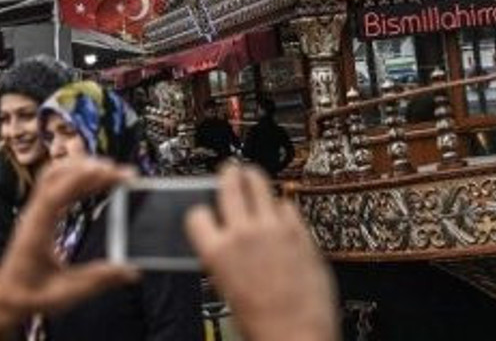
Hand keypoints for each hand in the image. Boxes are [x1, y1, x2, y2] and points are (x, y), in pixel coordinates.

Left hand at [0, 157, 140, 329]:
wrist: (6, 295)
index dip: (82, 179)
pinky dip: (79, 175)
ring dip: (83, 167)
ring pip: (55, 173)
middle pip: (55, 174)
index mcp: (35, 231)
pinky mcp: (42, 211)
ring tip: (112, 172)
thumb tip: (129, 271)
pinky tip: (97, 181)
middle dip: (88, 167)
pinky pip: (58, 182)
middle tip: (120, 172)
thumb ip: (95, 282)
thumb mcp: (63, 295)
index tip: (109, 172)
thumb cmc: (28, 295)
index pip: (55, 194)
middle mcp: (34, 214)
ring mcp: (36, 210)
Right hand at [186, 163, 338, 340]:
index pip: (196, 213)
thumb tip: (225, 244)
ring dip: (254, 179)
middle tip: (230, 171)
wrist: (297, 334)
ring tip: (254, 176)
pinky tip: (280, 210)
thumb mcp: (226, 290)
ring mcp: (274, 228)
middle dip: (227, 174)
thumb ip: (224, 259)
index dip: (199, 211)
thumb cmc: (262, 323)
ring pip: (261, 184)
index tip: (204, 210)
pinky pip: (287, 205)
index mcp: (217, 251)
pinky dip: (281, 205)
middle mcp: (243, 233)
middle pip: (229, 184)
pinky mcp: (299, 231)